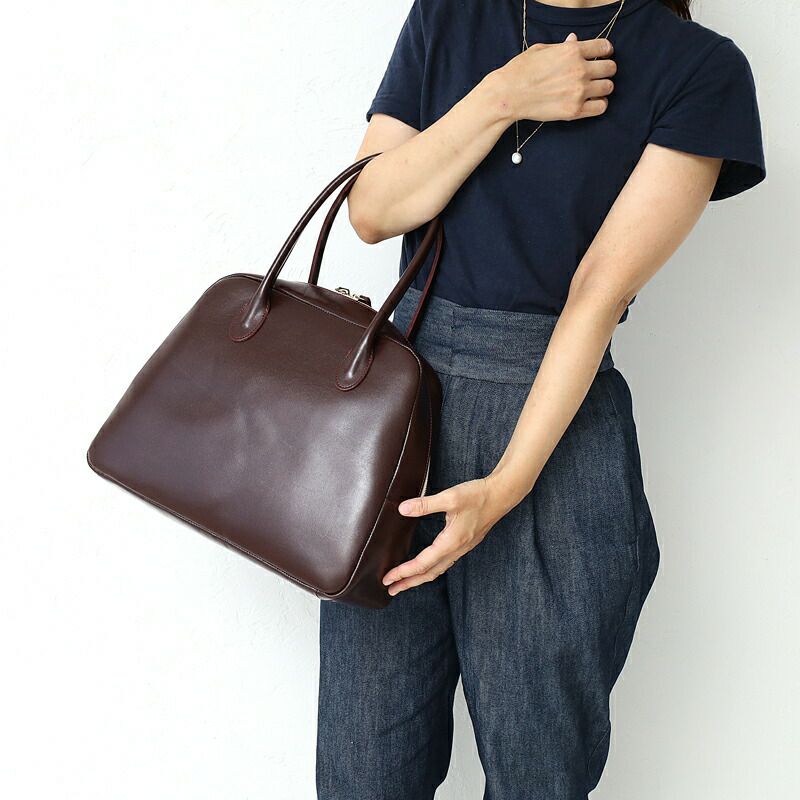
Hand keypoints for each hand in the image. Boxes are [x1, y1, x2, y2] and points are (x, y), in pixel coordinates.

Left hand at [382, 474, 524, 595]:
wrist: (501, 495)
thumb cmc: (477, 495)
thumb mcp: (450, 497)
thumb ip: (425, 504)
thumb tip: (402, 509)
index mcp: (451, 542)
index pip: (422, 563)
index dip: (403, 572)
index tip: (387, 579)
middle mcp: (456, 549)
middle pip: (429, 573)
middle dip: (409, 583)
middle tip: (391, 590)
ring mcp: (462, 548)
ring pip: (438, 569)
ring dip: (420, 578)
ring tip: (405, 582)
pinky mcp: (465, 543)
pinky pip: (445, 563)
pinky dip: (431, 569)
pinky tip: (427, 566)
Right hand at [495, 31, 615, 122]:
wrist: (508, 95)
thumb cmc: (520, 71)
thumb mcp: (541, 50)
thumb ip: (563, 46)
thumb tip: (574, 40)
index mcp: (572, 50)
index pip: (604, 47)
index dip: (604, 51)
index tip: (602, 55)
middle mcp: (579, 70)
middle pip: (610, 68)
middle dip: (605, 70)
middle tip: (597, 74)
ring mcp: (578, 91)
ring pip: (608, 87)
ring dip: (603, 87)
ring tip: (593, 89)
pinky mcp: (574, 111)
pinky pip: (601, 107)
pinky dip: (599, 104)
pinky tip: (591, 102)